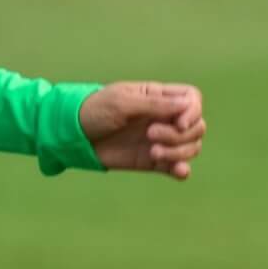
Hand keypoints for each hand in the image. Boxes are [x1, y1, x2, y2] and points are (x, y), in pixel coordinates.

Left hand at [78, 82, 205, 179]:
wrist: (71, 135)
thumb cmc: (92, 111)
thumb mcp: (121, 103)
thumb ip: (155, 104)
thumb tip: (189, 105)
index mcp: (156, 97)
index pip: (192, 99)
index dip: (193, 111)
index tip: (179, 122)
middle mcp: (162, 118)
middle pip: (196, 125)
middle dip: (180, 134)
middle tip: (150, 135)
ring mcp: (159, 140)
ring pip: (191, 146)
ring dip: (179, 152)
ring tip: (154, 152)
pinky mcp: (152, 160)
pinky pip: (177, 166)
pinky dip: (182, 169)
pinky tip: (178, 171)